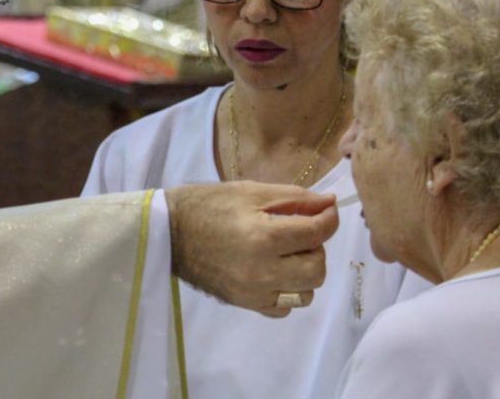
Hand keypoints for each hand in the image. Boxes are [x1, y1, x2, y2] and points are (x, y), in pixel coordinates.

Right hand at [166, 181, 337, 316]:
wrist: (169, 232)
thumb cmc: (209, 205)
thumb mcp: (252, 192)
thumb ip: (295, 198)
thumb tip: (330, 204)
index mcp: (263, 237)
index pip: (317, 233)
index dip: (329, 218)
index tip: (325, 210)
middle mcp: (262, 271)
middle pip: (317, 268)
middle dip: (316, 247)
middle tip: (299, 232)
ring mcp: (253, 293)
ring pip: (306, 293)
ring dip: (304, 272)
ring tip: (287, 254)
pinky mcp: (245, 304)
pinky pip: (284, 308)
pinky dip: (287, 291)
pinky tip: (274, 272)